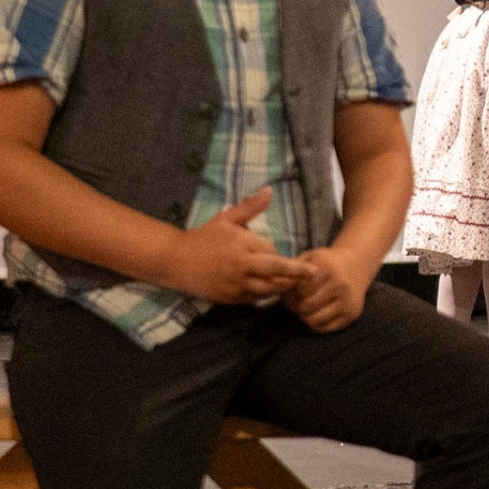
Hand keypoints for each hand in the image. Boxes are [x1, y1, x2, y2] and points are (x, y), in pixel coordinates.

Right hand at [151, 188, 311, 303]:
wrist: (174, 261)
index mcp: (242, 245)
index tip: (284, 256)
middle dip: (297, 274)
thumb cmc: (203, 238)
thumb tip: (269, 190)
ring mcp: (235, 284)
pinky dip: (264, 295)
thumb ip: (250, 207)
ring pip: (267, 289)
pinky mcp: (229, 298)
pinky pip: (253, 299)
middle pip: (276, 272)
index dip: (279, 255)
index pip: (272, 252)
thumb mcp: (226, 219)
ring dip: (282, 287)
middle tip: (313, 274)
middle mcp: (241, 266)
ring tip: (293, 284)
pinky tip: (270, 290)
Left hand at [284, 245, 369, 332]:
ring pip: (314, 320)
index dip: (292, 292)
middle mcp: (341, 284)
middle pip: (306, 306)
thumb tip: (272, 283)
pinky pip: (325, 328)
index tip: (293, 289)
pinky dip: (317, 323)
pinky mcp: (353, 314)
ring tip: (306, 308)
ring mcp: (348, 301)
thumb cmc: (326, 263)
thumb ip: (292, 269)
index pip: (300, 289)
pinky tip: (317, 312)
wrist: (357, 266)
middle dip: (297, 306)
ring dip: (306, 316)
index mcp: (328, 267)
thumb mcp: (310, 258)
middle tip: (297, 301)